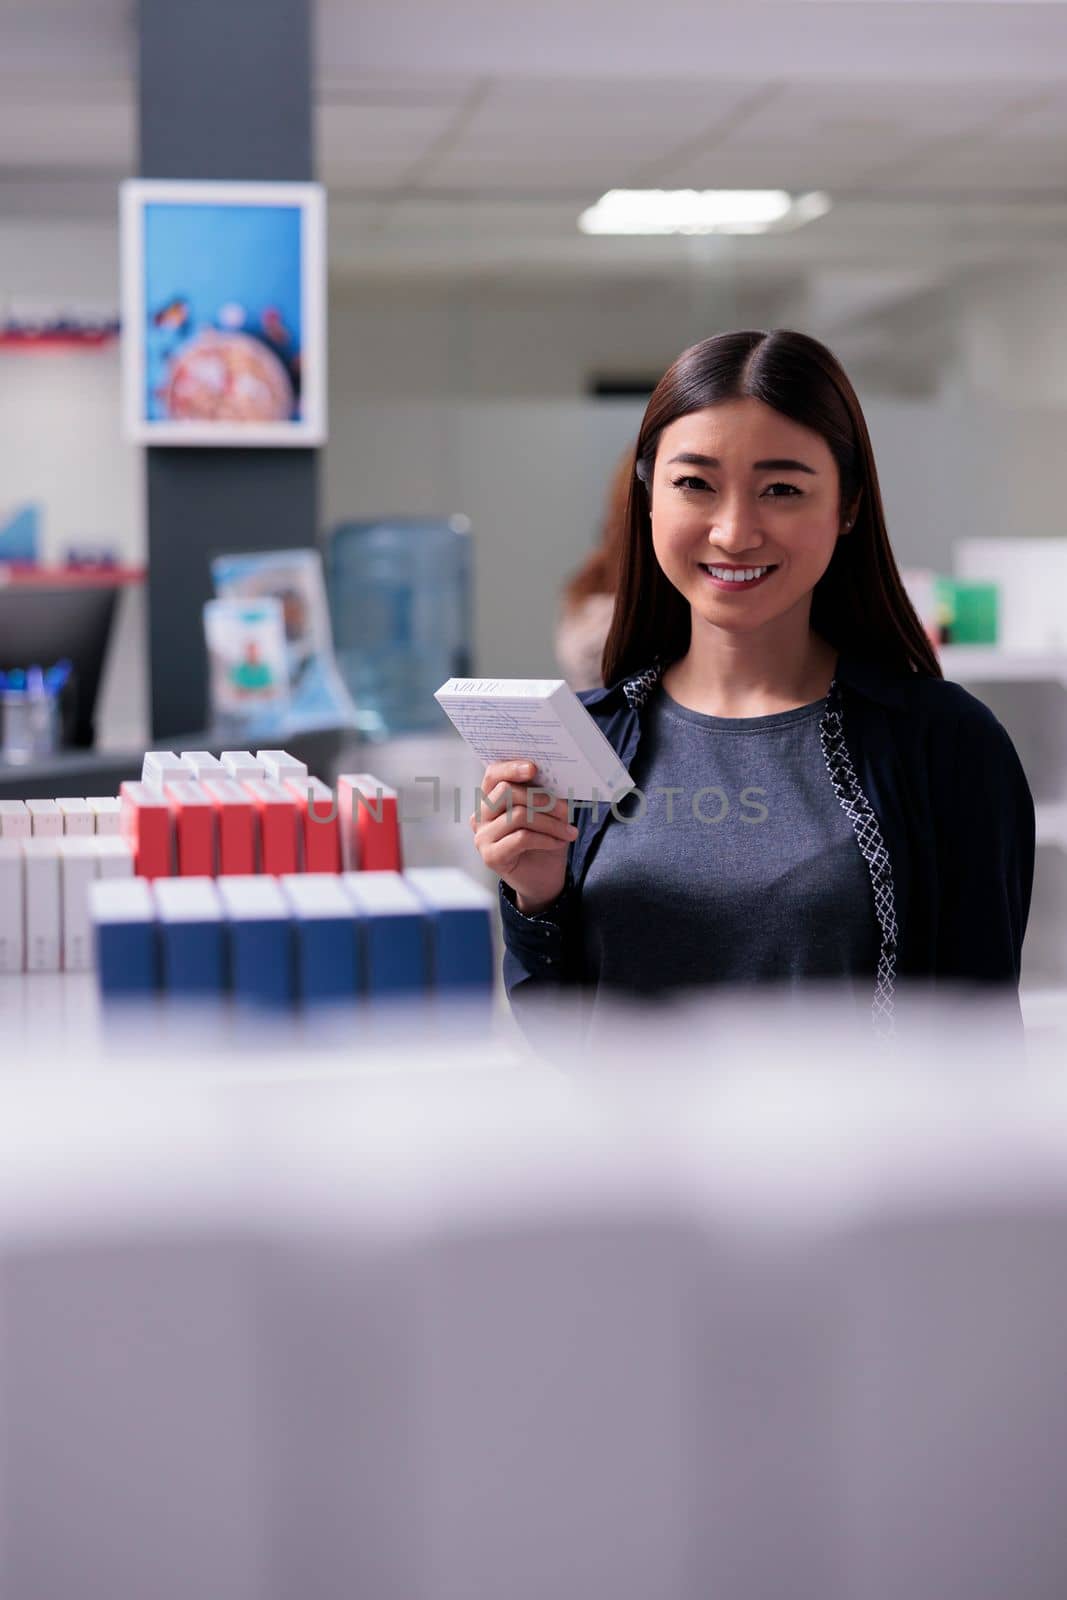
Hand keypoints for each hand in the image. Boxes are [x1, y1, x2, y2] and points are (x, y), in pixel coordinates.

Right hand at [469, 760, 577, 914]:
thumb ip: (544, 796)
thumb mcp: (548, 815)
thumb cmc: (544, 842)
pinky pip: (521, 838)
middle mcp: (480, 816)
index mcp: (491, 800)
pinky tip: (559, 842)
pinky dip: (545, 838)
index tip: (534, 768)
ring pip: (518, 815)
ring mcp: (482, 837)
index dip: (511, 767)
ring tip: (569, 831)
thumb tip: (553, 780)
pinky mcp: (490, 856)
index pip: (493, 774)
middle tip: (566, 810)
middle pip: (506, 792)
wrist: (544, 880)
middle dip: (541, 799)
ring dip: (550, 823)